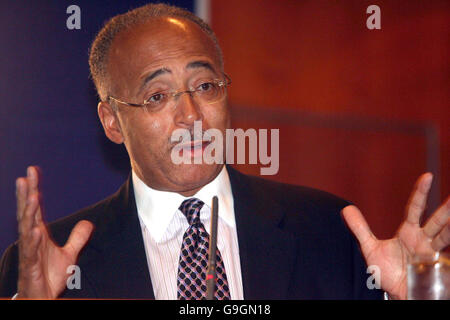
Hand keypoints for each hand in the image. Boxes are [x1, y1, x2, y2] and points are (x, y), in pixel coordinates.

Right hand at [16, 166, 93, 298]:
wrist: (42, 298)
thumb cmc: (49, 276)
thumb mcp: (69, 254)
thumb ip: (77, 238)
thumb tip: (89, 222)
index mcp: (38, 235)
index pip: (35, 208)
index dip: (33, 190)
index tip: (32, 171)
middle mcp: (31, 240)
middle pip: (27, 213)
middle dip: (26, 194)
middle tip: (26, 174)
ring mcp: (29, 252)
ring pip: (26, 229)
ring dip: (28, 212)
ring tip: (31, 195)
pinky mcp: (29, 267)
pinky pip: (30, 251)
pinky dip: (33, 240)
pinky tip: (35, 228)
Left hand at [342, 173, 448, 299]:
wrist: (395, 293)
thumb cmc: (387, 271)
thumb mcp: (371, 249)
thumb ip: (360, 229)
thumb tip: (346, 209)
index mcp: (409, 232)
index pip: (415, 208)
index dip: (420, 192)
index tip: (427, 176)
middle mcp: (424, 240)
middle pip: (437, 220)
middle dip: (446, 209)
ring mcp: (433, 253)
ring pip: (446, 236)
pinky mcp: (438, 268)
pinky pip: (447, 257)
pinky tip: (449, 253)